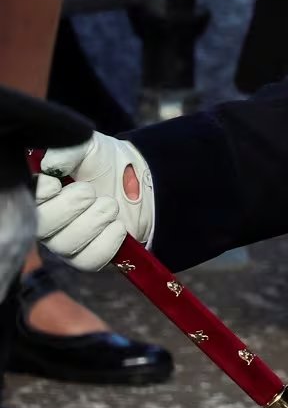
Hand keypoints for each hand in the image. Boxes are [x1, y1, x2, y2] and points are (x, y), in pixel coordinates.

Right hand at [34, 133, 153, 272]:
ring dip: (95, 220)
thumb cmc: (105, 163)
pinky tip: (117, 225)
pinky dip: (108, 240)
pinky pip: (90, 260)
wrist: (141, 179)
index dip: (40, 194)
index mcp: (40, 196)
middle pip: (43, 227)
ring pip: (67, 245)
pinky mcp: (88, 258)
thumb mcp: (87, 147)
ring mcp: (66, 243)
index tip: (57, 182)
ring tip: (109, 205)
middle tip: (90, 191)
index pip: (26, 202)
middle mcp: (46, 222)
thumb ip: (68, 151)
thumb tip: (50, 165)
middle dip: (72, 205)